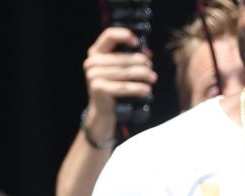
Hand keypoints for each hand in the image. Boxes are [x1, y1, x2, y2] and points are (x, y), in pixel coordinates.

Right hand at [81, 27, 154, 143]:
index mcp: (95, 52)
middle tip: (151, 67)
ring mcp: (92, 76)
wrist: (102, 110)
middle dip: (141, 62)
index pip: (109, 35)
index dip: (124, 35)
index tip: (137, 43)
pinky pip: (122, 87)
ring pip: (125, 72)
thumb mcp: (119, 67)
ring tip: (153, 78)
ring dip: (143, 75)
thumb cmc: (113, 84)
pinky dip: (136, 88)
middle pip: (123, 57)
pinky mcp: (97, 88)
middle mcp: (91, 62)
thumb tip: (148, 54)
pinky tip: (146, 90)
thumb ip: (130, 57)